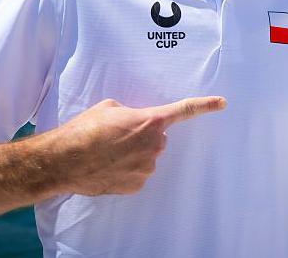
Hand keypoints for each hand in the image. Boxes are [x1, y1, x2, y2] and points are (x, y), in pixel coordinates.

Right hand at [54, 96, 225, 195]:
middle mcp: (154, 145)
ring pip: (146, 158)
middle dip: (142, 137)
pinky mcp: (136, 185)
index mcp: (150, 121)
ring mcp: (147, 168)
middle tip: (117, 137)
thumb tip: (132, 121)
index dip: (205, 105)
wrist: (64, 160)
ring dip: (132, 155)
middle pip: (157, 139)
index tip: (222, 103)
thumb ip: (130, 112)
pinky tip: (107, 167)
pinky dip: (125, 171)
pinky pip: (136, 175)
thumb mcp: (109, 108)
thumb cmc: (85, 129)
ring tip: (106, 152)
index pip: (184, 110)